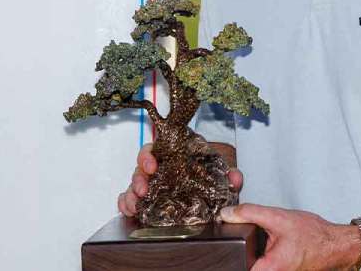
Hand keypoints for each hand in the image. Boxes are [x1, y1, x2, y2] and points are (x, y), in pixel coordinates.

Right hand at [117, 143, 243, 216]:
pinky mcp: (147, 204)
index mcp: (172, 158)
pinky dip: (125, 205)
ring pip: (133, 186)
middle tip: (143, 189)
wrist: (210, 204)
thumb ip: (229, 176)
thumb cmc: (209, 182)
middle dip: (138, 178)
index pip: (154, 150)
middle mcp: (159, 171)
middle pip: (140, 169)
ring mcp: (152, 187)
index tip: (152, 165)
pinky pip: (129, 201)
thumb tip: (235, 178)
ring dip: (130, 194)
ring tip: (135, 205)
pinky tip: (129, 211)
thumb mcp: (221, 178)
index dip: (148, 156)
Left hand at [220, 203, 359, 270]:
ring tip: (264, 238)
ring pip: (251, 263)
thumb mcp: (278, 218)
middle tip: (253, 235)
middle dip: (240, 249)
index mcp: (269, 268)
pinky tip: (268, 243)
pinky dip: (260, 252)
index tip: (224, 242)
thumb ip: (250, 214)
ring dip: (251, 251)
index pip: (236, 265)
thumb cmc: (315, 236)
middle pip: (242, 263)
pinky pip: (261, 263)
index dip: (228, 254)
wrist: (334, 244)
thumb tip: (227, 213)